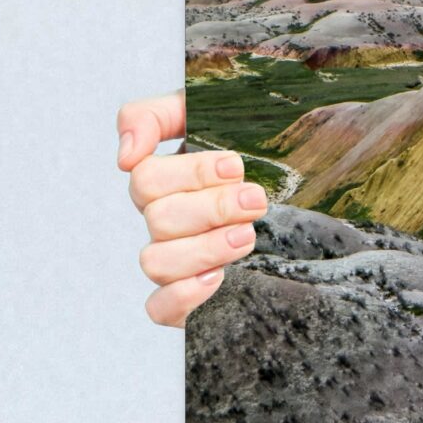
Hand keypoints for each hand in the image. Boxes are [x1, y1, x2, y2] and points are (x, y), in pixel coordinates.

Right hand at [117, 91, 268, 327]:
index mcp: (163, 180)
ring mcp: (173, 259)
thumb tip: (125, 156)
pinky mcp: (186, 297)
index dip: (190, 173)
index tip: (237, 166)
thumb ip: (155, 116)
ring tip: (247, 235)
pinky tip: (218, 278)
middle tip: (255, 200)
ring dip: (204, 248)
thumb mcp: (205, 114)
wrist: (296, 185)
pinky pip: (159, 308)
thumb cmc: (245, 146)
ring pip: (156, 262)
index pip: (146, 177)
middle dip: (212, 208)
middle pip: (158, 219)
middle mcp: (163, 221)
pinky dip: (183, 296)